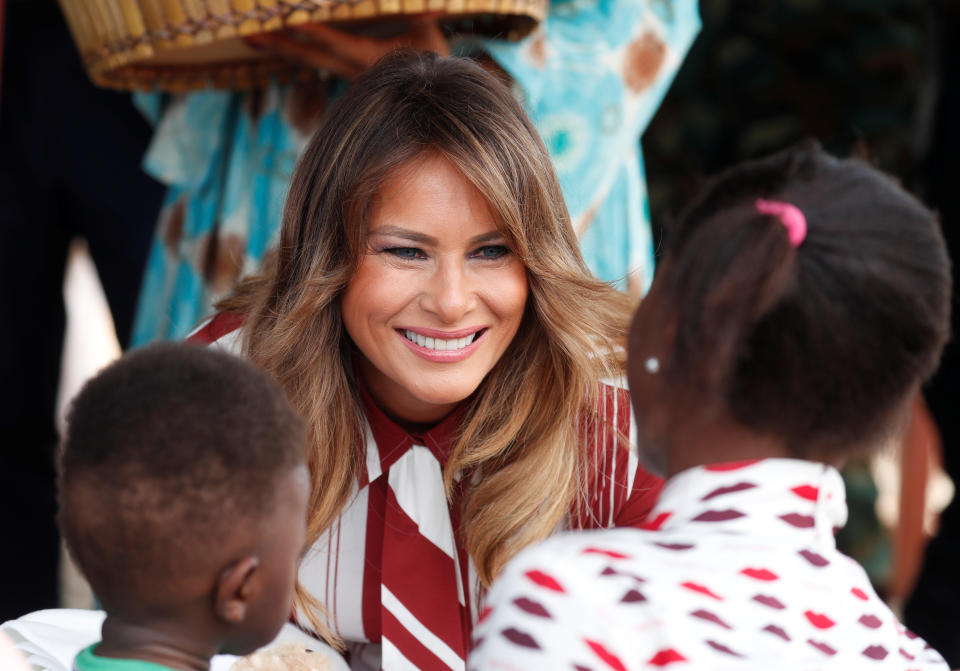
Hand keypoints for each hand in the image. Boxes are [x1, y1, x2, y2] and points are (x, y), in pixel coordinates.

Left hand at [245, 16, 449, 79]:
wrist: (431, 95)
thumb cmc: (433, 61)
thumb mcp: (429, 34)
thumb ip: (422, 14)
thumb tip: (427, 5)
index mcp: (370, 58)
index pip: (338, 42)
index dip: (317, 31)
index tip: (294, 20)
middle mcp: (351, 69)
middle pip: (309, 56)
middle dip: (280, 43)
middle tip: (249, 34)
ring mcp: (344, 72)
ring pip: (306, 59)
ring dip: (278, 48)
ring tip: (249, 38)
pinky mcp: (342, 71)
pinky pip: (312, 60)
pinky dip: (291, 51)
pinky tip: (273, 44)